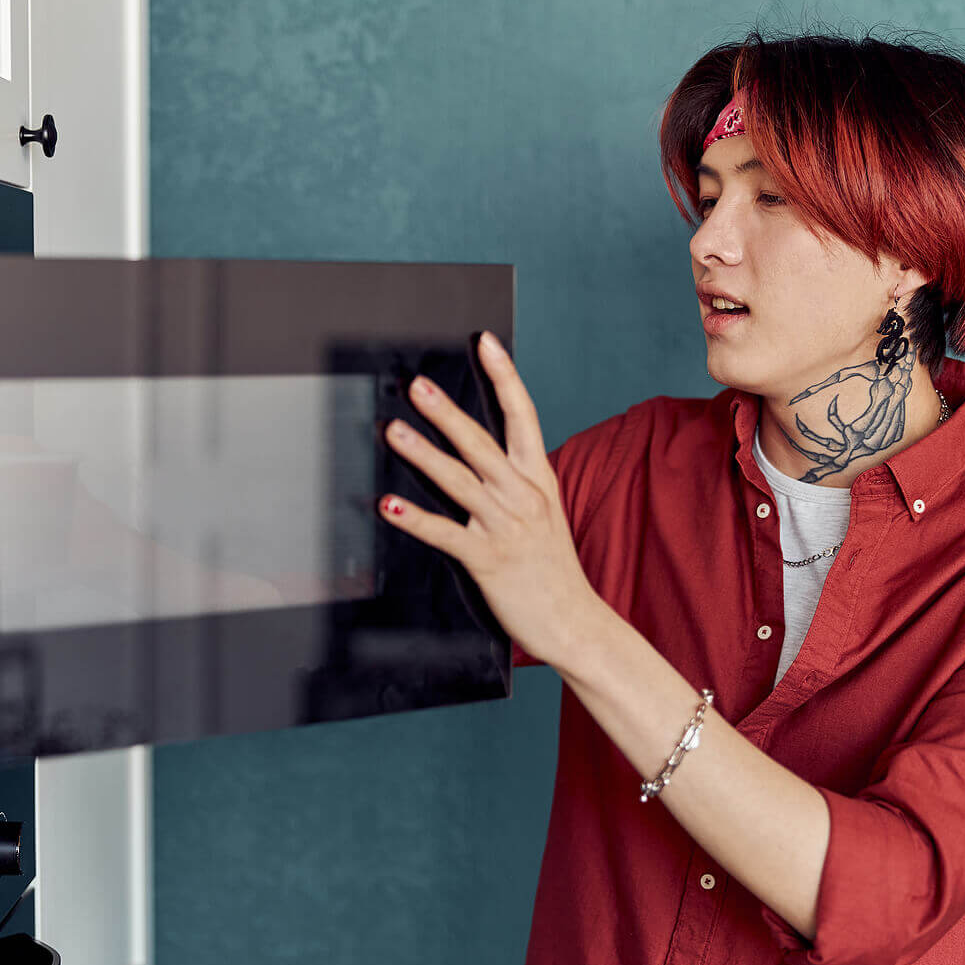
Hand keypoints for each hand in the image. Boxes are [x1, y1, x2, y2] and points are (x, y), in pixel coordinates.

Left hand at [378, 330, 601, 669]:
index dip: (504, 376)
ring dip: (423, 454)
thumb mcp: (542, 511)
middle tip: (416, 385)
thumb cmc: (551, 567)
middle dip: (447, 411)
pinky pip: (446, 533)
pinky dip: (414, 518)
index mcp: (538, 479)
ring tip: (393, 430)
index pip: (523, 415)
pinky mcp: (488, 559)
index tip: (485, 342)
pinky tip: (388, 504)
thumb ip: (514, 479)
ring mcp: (506, 527)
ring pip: (460, 481)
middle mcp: (523, 496)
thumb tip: (479, 449)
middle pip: (482, 443)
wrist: (575, 622)